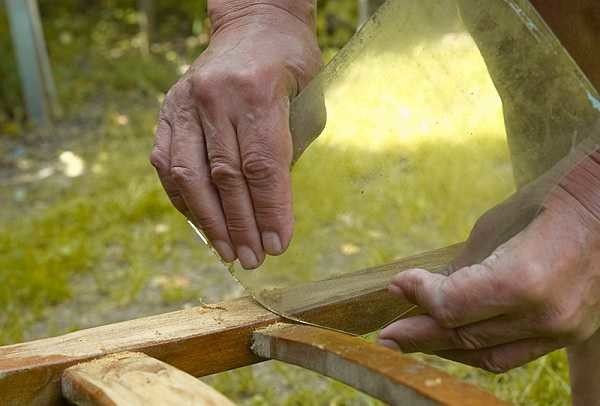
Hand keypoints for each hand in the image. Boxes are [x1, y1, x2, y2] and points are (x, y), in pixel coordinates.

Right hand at [150, 1, 320, 268]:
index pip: (262, 164)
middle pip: (225, 175)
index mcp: (257, 89)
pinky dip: (184, 199)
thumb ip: (287, 153)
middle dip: (241, 225)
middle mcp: (214, 95)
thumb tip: (270, 212)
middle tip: (253, 259)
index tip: (278, 245)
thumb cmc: (291, 65)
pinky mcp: (169, 110)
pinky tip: (202, 223)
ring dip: (209, 222)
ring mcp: (185, 102)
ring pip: (190, 174)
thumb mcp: (307, 102)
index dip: (270, 210)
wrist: (254, 24)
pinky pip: (168, 163)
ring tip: (227, 253)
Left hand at [378, 152, 599, 372]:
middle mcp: (542, 315)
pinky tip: (451, 341)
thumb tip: (427, 294)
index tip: (396, 285)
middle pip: (462, 336)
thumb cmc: (547, 202)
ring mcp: (559, 329)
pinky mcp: (567, 333)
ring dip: (443, 347)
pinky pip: (511, 354)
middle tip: (386, 335)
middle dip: (418, 334)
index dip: (418, 297)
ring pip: (484, 354)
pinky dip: (476, 350)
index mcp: (522, 281)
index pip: (451, 306)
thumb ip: (459, 270)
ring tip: (411, 340)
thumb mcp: (491, 229)